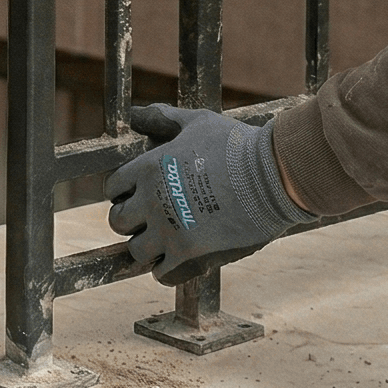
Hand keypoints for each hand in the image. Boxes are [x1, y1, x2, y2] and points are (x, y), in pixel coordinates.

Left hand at [105, 105, 313, 285]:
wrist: (274, 175)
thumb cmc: (236, 145)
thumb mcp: (197, 123)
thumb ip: (163, 119)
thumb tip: (134, 114)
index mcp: (149, 168)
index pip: (113, 188)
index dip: (124, 192)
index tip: (139, 195)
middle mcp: (152, 201)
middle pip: (118, 221)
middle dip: (131, 221)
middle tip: (151, 219)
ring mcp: (169, 232)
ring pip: (136, 252)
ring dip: (149, 247)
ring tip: (167, 239)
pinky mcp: (190, 256)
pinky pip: (162, 274)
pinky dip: (167, 268)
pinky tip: (182, 256)